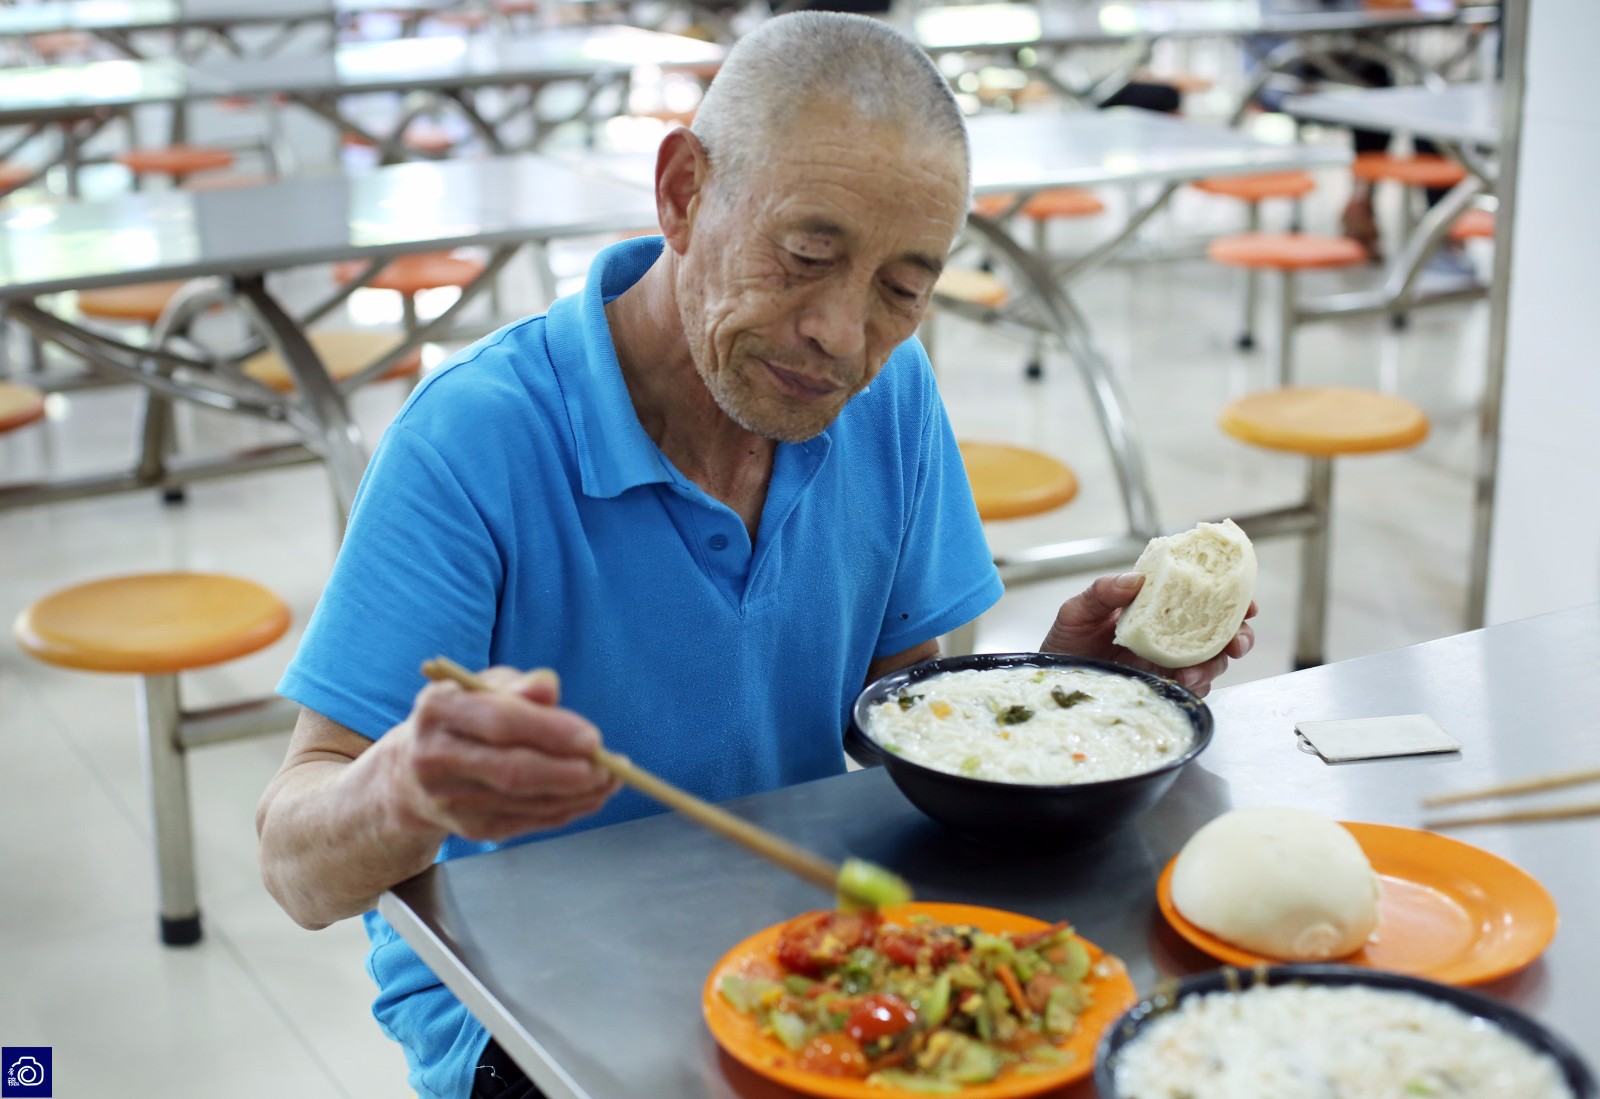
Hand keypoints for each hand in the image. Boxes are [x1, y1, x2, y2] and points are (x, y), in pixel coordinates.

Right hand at [379, 667, 620, 842]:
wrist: (412, 774)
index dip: (550, 732)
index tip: (593, 738)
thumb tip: (549, 688)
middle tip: (609, 767)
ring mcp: (450, 800)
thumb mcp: (483, 687)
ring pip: (525, 802)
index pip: (499, 723)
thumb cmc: (465, 717)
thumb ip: (519, 686)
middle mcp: (436, 758)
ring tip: (612, 778)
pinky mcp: (470, 829)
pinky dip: (567, 809)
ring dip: (577, 794)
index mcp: (438, 711)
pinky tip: (592, 795)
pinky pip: (528, 822)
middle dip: (567, 772)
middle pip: (511, 771)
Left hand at [1039, 573, 1255, 697]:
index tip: (1246, 602)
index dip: (1229, 596)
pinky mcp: (1162, 686)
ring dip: (1212, 666)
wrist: (1053, 681)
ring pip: (1210, 661)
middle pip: (1218, 630)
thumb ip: (1102, 592)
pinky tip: (1182, 686)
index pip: (1198, 594)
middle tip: (1235, 644)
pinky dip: (1195, 687)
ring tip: (1190, 675)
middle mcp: (1168, 631)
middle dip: (1237, 636)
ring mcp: (1168, 660)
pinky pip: (1191, 687)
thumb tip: (1134, 579)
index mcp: (1154, 604)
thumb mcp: (1077, 611)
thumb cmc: (1065, 641)